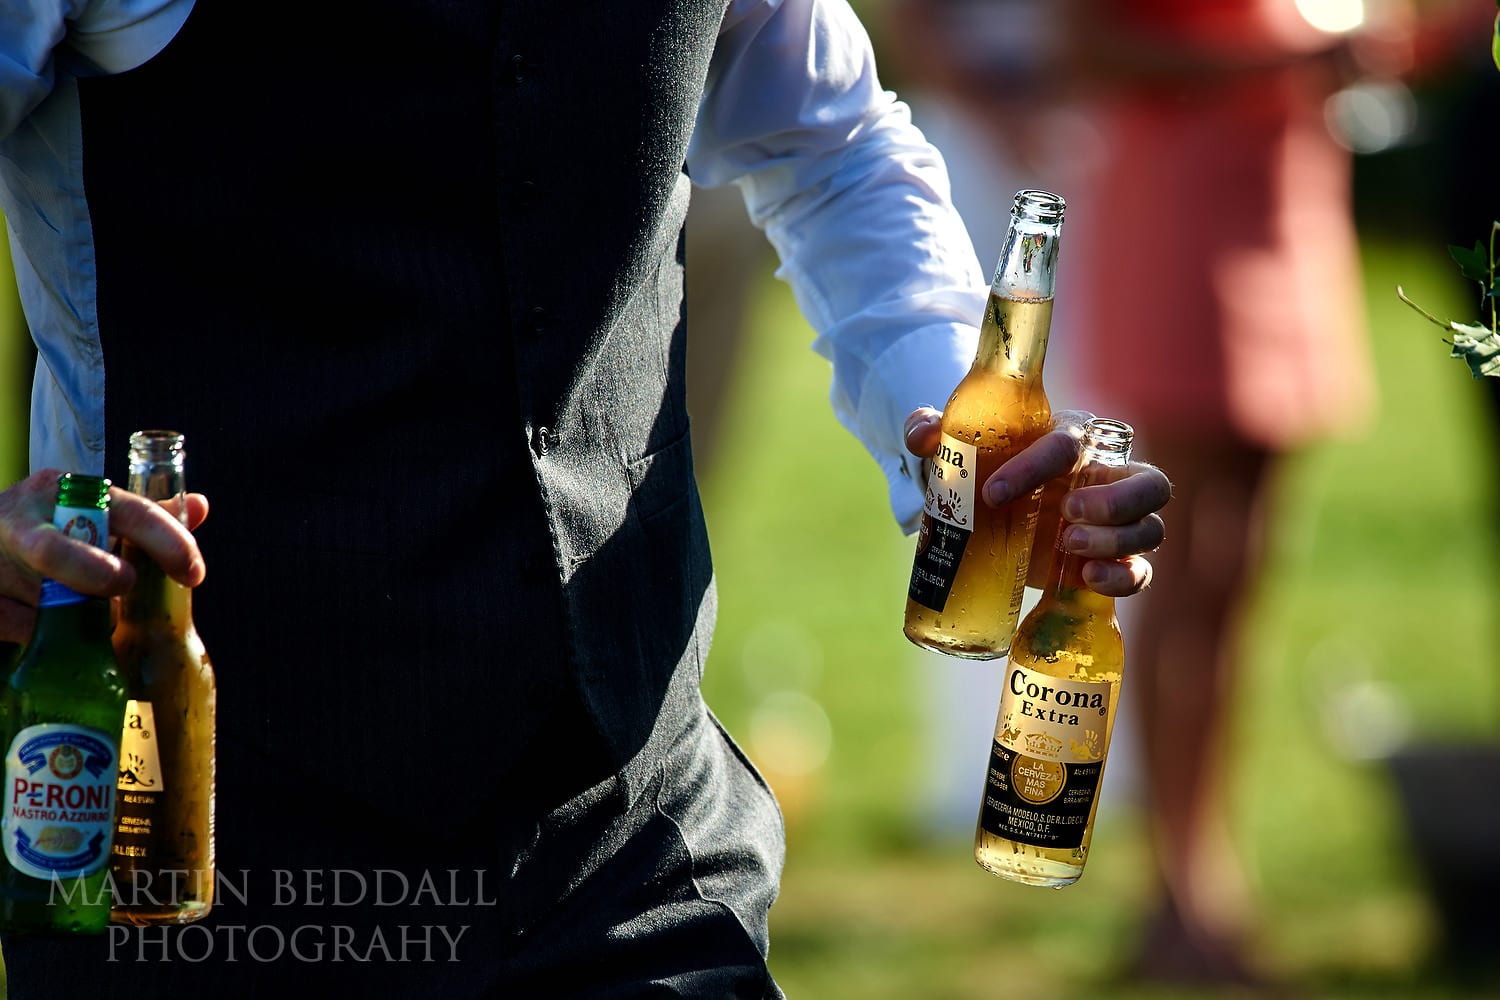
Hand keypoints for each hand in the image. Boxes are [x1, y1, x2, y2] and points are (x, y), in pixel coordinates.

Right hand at [0, 469, 207, 643]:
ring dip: (74, 614)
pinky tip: (51, 624)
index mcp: (65, 491)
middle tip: (123, 588)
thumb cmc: (47, 526)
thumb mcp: (90, 510)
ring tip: (83, 608)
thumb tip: (200, 505)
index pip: (127, 511)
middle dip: (94, 576)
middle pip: (55, 553)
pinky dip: (46, 633)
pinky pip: (23, 628)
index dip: (167, 542)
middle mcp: (22, 519)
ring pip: (41, 600)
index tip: (193, 574)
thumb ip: (144, 515)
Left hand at [904, 407, 1168, 595]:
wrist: (993, 509)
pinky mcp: (1110, 560)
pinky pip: (1140, 571)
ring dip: (1116, 540)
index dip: (1034, 466)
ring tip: (1069, 547)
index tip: (992, 493)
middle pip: (1147, 483)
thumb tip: (923, 435)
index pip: (1068, 443)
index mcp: (1072, 439)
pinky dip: (1123, 578)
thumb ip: (931, 430)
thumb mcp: (954, 449)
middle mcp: (1106, 477)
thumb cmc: (982, 468)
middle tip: (1065, 514)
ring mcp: (1116, 523)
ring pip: (1148, 528)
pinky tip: (1089, 579)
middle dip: (1114, 500)